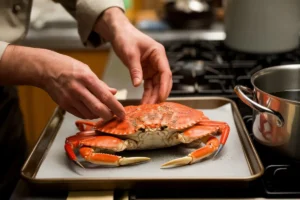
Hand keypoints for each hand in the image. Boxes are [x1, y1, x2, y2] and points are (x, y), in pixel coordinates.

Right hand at [0, 45, 124, 119]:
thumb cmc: (68, 67)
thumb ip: (101, 84)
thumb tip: (114, 92)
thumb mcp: (87, 70)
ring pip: (90, 114)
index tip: (122, 113)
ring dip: (99, 115)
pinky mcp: (64, 105)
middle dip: (109, 115)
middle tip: (115, 116)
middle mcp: (79, 89)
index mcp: (87, 78)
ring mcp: (70, 98)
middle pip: (98, 108)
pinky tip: (92, 111)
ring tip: (103, 111)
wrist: (46, 69)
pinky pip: (80, 114)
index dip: (116, 107)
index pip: (105, 96)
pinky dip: (89, 115)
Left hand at [94, 8, 171, 103]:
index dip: (164, 86)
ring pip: (156, 85)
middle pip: (163, 81)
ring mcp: (153, 68)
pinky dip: (147, 93)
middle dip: (159, 94)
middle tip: (153, 107)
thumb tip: (137, 84)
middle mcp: (158, 62)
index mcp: (158, 54)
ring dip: (153, 96)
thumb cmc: (126, 38)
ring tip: (147, 107)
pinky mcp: (146, 72)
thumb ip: (135, 69)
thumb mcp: (130, 53)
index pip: (165, 72)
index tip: (161, 98)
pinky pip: (149, 85)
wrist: (119, 33)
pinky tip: (144, 102)